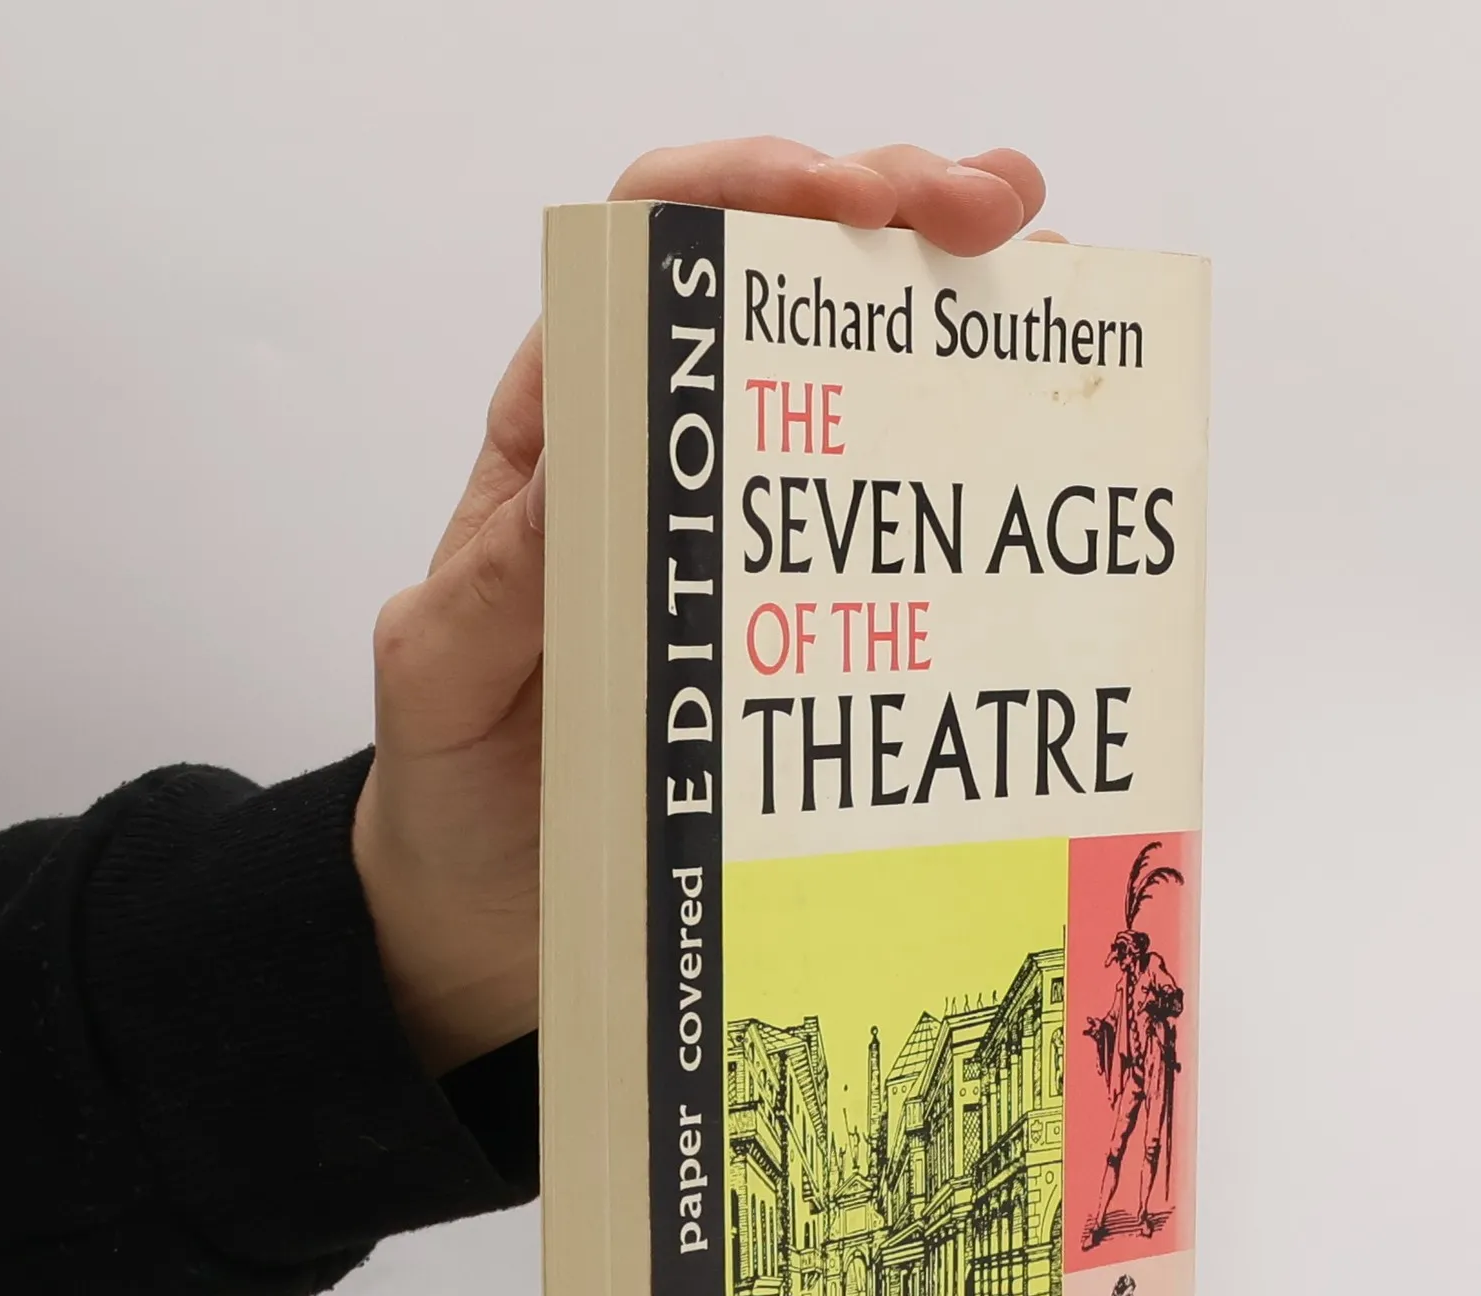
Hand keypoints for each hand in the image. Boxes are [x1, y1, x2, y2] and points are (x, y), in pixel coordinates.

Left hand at [354, 137, 1061, 1074]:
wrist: (490, 916)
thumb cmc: (456, 789)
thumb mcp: (443, 683)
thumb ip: (495, 585)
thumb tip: (580, 472)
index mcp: (564, 442)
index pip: (647, 258)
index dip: (744, 194)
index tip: (844, 196)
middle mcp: (664, 462)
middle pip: (774, 283)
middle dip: (885, 209)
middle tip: (987, 214)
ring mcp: (743, 538)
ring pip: (851, 379)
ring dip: (946, 305)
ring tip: (1037, 269)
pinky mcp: (803, 621)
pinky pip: (888, 522)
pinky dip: (963, 462)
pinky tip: (1032, 436)